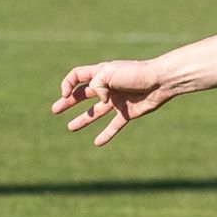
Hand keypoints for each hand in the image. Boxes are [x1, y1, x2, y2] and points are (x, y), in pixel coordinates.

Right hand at [51, 59, 171, 145]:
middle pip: (83, 95)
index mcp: (101, 73)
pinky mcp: (128, 112)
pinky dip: (106, 134)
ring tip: (70, 128)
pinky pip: (115, 125)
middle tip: (55, 110)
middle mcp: (107, 87)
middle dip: (68, 102)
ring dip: (83, 119)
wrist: (161, 81)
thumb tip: (100, 101)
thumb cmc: (136, 74)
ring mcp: (117, 100)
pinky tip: (97, 143)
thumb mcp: (110, 74)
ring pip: (96, 112)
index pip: (77, 76)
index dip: (68, 84)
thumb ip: (97, 85)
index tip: (65, 94)